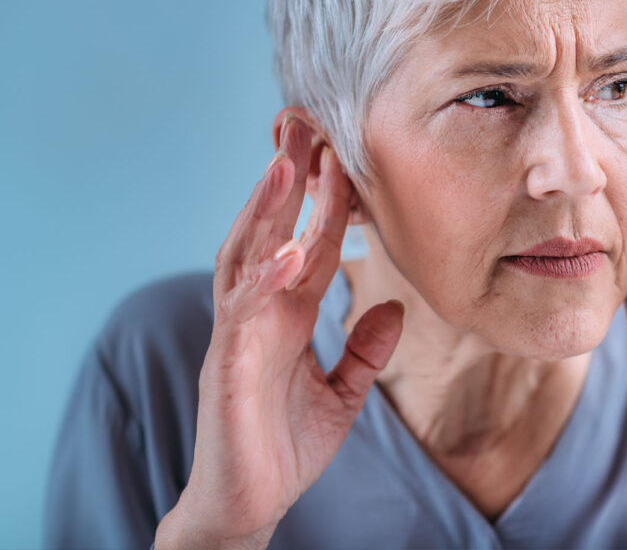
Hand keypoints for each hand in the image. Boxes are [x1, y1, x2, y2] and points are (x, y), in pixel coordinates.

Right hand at [154, 112, 404, 548]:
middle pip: (274, 232)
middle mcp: (261, 313)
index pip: (311, 244)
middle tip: (307, 126)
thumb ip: (366, 352)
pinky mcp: (227, 363)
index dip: (328, 202)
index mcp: (289, 315)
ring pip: (248, 256)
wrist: (249, 503)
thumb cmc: (285, 445)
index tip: (345, 154)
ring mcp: (240, 334)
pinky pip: (243, 312)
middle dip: (289, 181)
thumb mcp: (343, 394)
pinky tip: (289, 248)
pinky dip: (265, 276)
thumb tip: (395, 310)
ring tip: (288, 162)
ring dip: (266, 210)